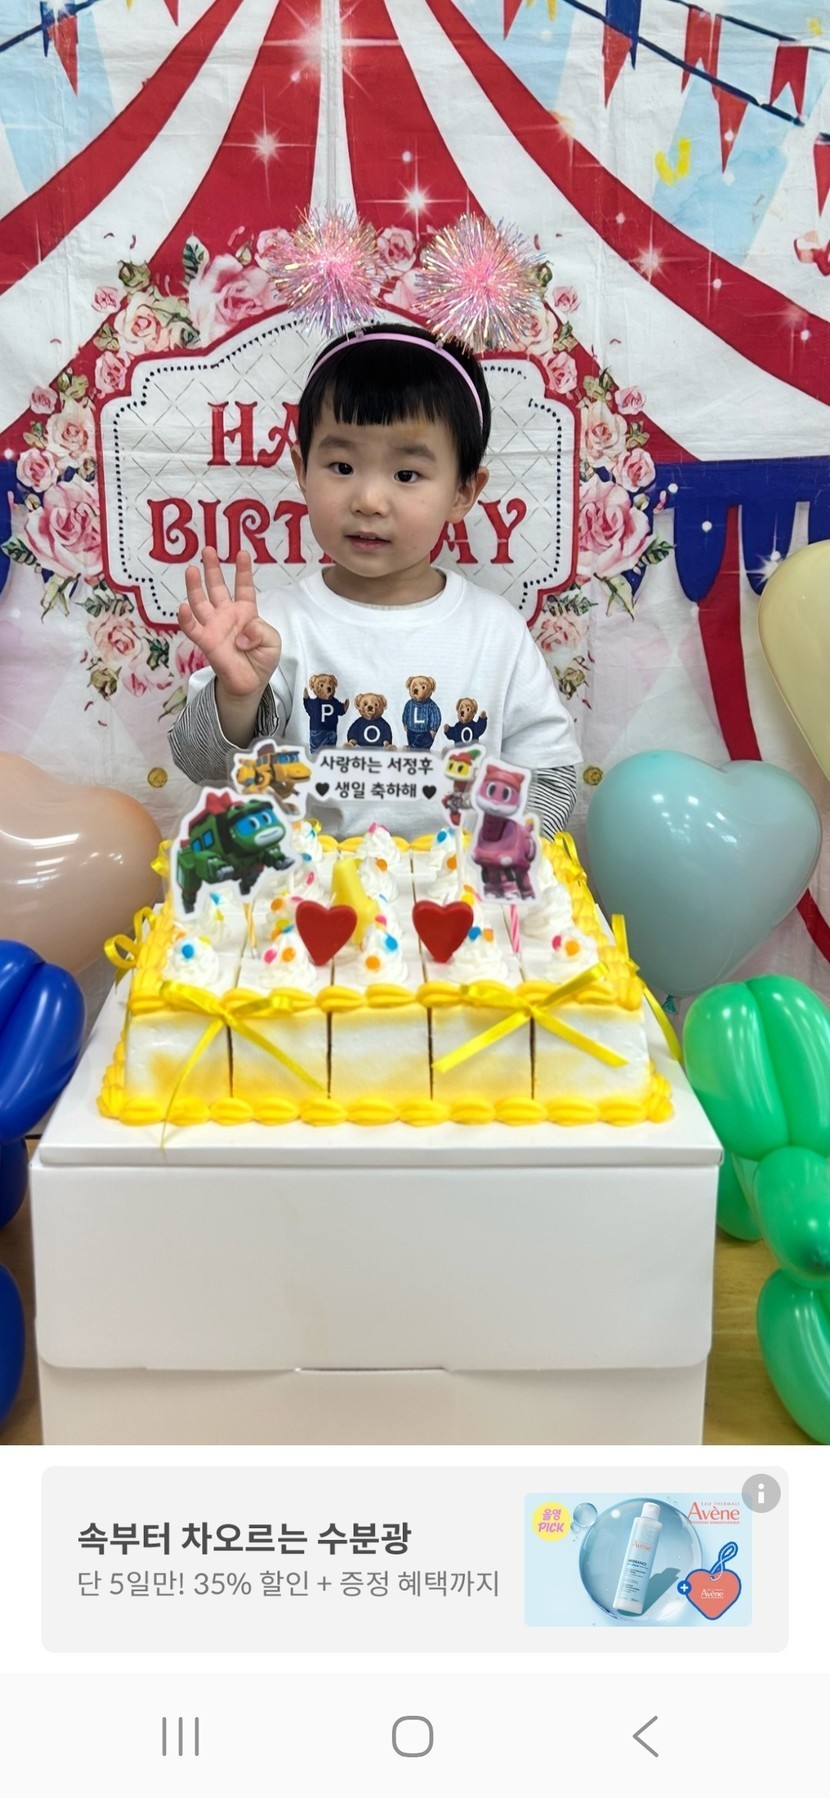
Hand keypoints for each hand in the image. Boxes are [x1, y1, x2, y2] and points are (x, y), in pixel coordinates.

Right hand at [178, 549, 280, 698]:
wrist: (251, 683)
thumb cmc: (262, 659)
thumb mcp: (272, 641)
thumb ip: (261, 631)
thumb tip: (241, 635)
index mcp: (246, 611)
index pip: (244, 587)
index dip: (243, 571)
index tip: (242, 553)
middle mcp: (227, 615)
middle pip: (217, 587)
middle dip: (213, 569)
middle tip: (208, 550)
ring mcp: (214, 626)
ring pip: (201, 602)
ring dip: (195, 586)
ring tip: (192, 569)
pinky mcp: (205, 641)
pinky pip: (193, 628)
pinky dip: (186, 619)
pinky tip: (182, 607)